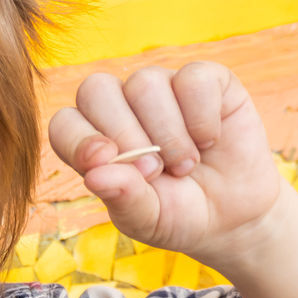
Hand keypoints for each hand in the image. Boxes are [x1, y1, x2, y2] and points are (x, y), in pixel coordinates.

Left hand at [48, 62, 281, 265]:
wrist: (232, 217)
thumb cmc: (178, 215)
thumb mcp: (146, 219)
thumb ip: (121, 198)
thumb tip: (94, 174)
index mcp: (94, 142)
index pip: (65, 123)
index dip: (79, 140)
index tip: (105, 164)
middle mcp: (122, 107)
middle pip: (96, 90)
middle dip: (124, 135)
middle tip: (154, 173)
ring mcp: (161, 89)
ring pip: (145, 83)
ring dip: (167, 133)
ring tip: (185, 165)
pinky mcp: (204, 80)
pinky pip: (193, 78)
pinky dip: (202, 116)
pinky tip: (209, 141)